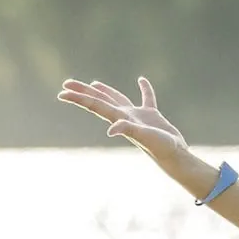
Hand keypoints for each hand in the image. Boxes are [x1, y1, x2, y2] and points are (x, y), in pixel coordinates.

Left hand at [58, 76, 188, 166]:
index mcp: (120, 118)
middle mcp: (124, 117)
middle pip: (99, 100)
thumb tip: (111, 129)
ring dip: (104, 90)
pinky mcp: (152, 116)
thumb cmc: (161, 148)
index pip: (95, 104)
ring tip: (92, 83)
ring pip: (117, 98)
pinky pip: (146, 98)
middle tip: (66, 83)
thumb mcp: (145, 137)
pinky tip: (141, 80)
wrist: (176, 158)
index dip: (78, 98)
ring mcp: (138, 116)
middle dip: (83, 92)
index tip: (62, 92)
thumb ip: (129, 130)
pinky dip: (144, 89)